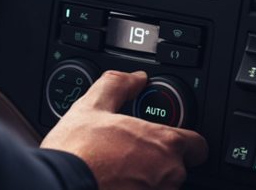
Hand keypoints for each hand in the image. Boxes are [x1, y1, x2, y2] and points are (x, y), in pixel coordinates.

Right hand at [41, 71, 207, 189]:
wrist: (57, 184)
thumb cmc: (75, 151)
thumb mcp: (92, 106)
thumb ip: (118, 85)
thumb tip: (136, 78)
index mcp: (163, 143)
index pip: (198, 145)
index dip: (183, 140)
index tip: (164, 140)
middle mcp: (169, 174)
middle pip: (178, 167)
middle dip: (158, 161)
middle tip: (130, 154)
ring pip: (163, 186)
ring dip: (147, 179)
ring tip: (118, 170)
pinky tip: (114, 183)